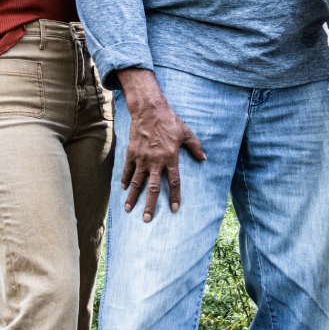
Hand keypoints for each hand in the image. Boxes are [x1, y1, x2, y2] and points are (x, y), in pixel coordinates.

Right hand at [116, 68, 205, 220]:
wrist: (149, 110)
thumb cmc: (169, 121)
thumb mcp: (185, 133)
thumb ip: (195, 147)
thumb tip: (204, 158)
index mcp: (170, 158)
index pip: (174, 182)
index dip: (174, 196)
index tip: (174, 208)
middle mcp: (155, 161)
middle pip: (153, 188)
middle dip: (149, 205)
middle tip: (147, 219)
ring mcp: (142, 158)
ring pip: (137, 182)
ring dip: (133, 197)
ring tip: (129, 210)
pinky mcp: (132, 153)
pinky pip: (128, 170)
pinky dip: (126, 180)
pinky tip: (124, 189)